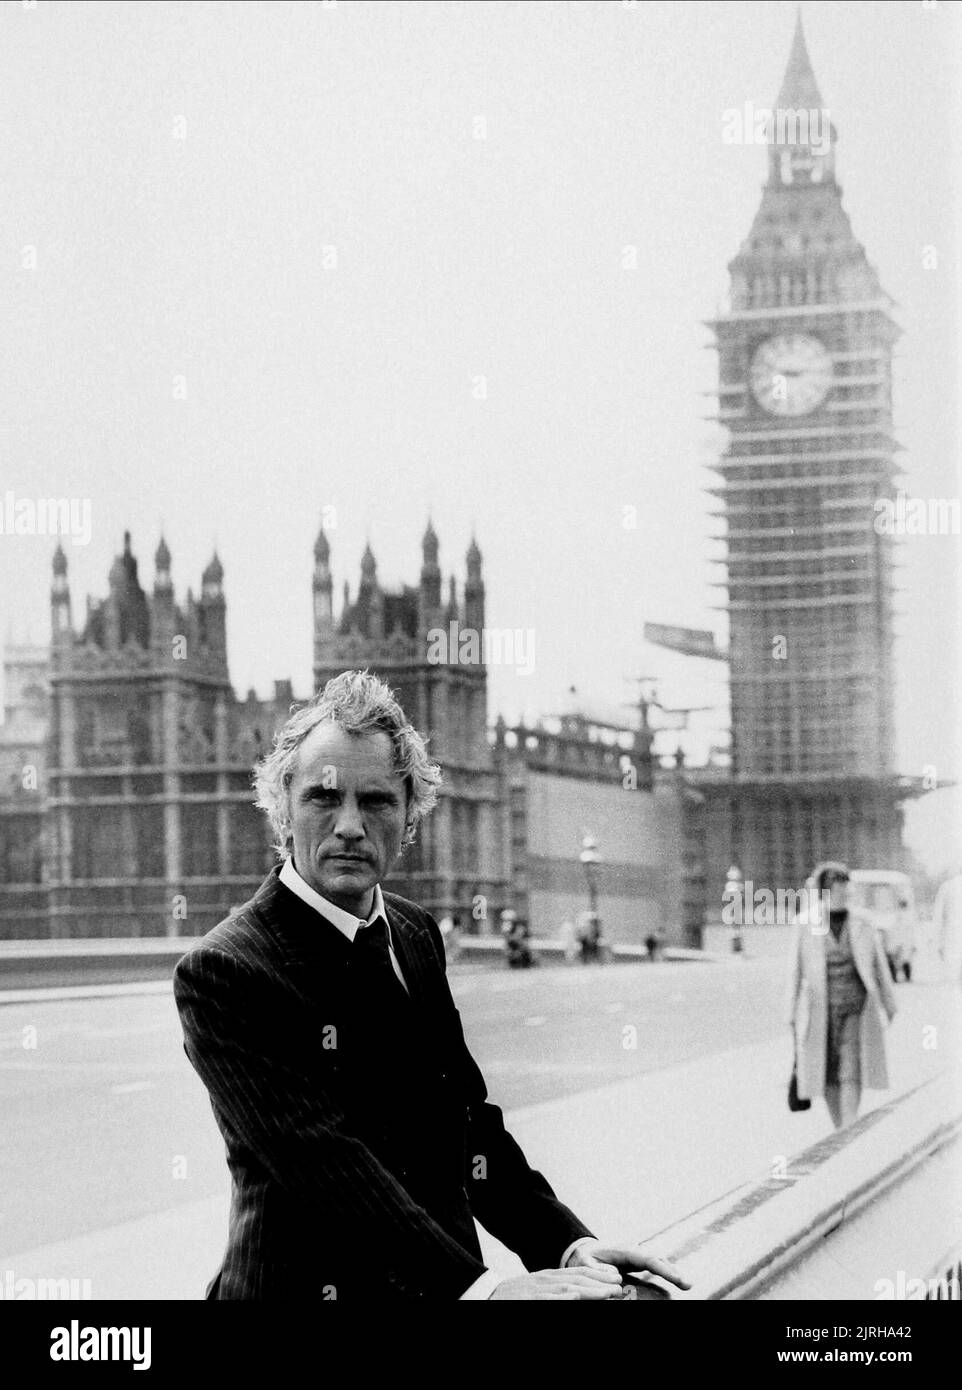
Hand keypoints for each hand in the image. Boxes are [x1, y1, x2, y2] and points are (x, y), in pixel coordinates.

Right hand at [489, 1267, 621, 1299]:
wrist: (486, 1295)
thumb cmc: (513, 1296)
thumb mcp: (538, 1289)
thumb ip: (556, 1290)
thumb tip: (577, 1293)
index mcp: (549, 1277)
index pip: (578, 1273)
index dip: (598, 1275)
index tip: (616, 1278)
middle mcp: (545, 1280)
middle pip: (577, 1279)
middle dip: (600, 1283)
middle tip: (619, 1285)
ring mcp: (536, 1289)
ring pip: (566, 1288)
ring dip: (589, 1290)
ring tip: (606, 1293)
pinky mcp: (526, 1298)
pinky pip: (545, 1298)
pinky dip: (560, 1297)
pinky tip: (574, 1297)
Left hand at [566, 1239, 690, 1292]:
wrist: (583, 1250)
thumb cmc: (584, 1257)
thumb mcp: (585, 1263)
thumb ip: (598, 1270)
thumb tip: (617, 1277)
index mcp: (624, 1250)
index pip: (648, 1259)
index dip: (663, 1269)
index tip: (675, 1278)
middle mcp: (634, 1251)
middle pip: (657, 1260)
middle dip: (673, 1271)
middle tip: (688, 1285)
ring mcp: (637, 1257)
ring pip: (659, 1263)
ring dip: (672, 1273)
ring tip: (687, 1284)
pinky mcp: (637, 1263)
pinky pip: (654, 1268)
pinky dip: (665, 1274)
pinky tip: (675, 1283)